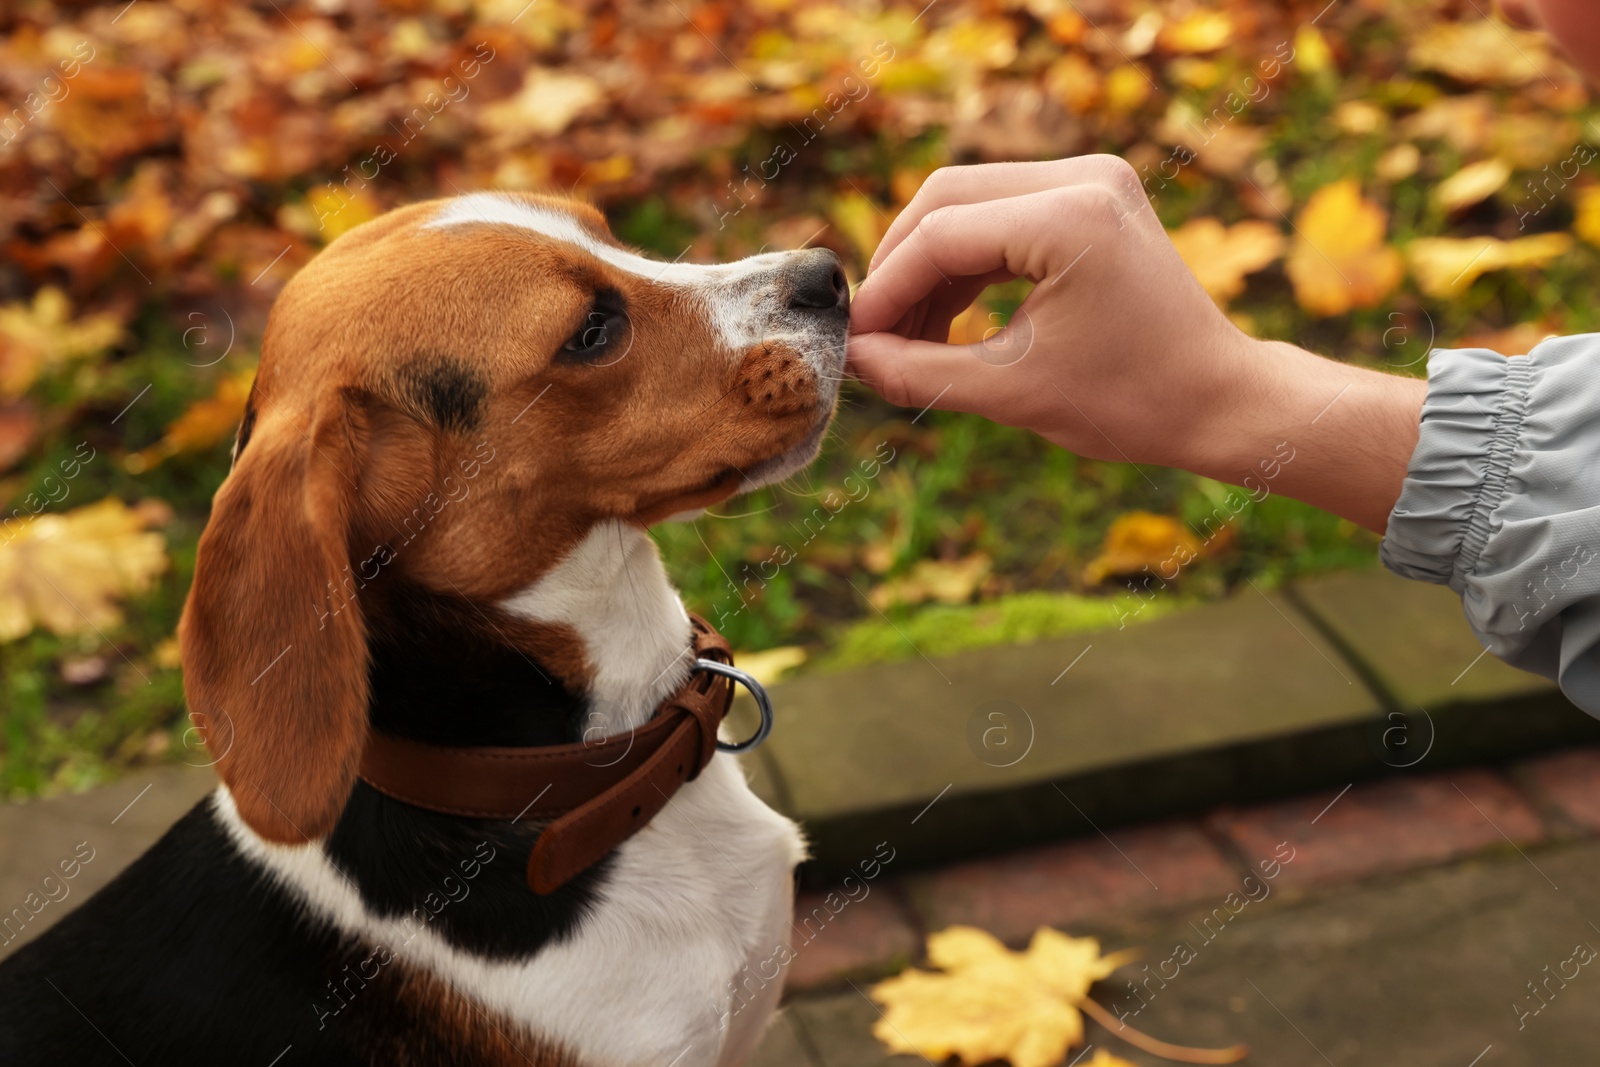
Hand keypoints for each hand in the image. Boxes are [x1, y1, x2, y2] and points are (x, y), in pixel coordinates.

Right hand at [846, 156, 1425, 531]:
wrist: (1219, 400)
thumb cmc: (1132, 402)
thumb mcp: (1013, 392)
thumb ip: (921, 371)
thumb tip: (852, 359)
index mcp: (1070, 218)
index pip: (941, 236)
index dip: (887, 290)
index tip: (855, 340)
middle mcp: (1084, 177)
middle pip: (946, 198)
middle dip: (900, 268)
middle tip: (871, 333)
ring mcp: (1092, 180)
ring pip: (969, 202)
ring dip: (929, 267)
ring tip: (905, 337)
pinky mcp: (1092, 197)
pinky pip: (1002, 215)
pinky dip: (966, 263)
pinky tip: (942, 319)